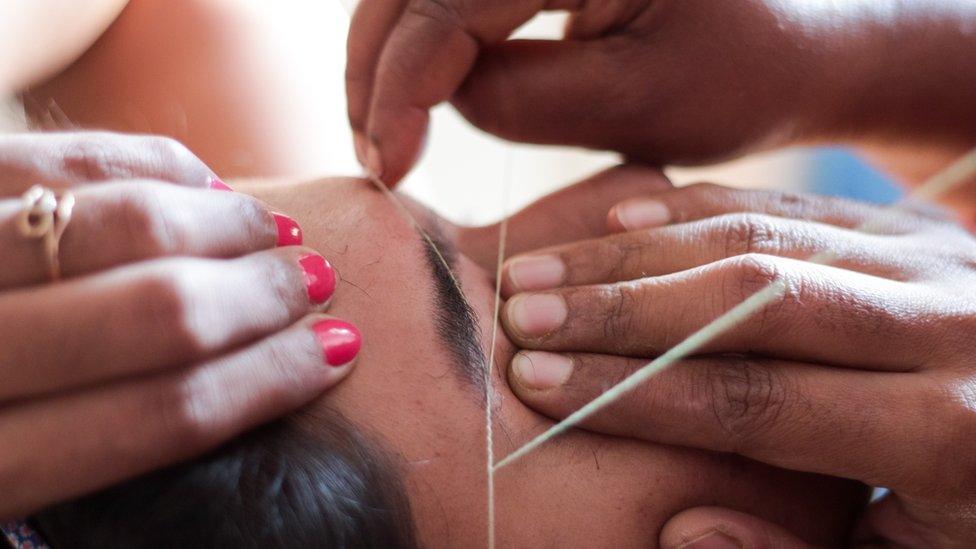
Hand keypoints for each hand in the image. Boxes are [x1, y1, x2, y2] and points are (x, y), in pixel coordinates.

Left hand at [0, 132, 359, 518]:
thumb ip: (82, 464)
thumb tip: (222, 403)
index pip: (169, 412)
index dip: (274, 379)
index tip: (340, 352)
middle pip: (164, 315)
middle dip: (267, 299)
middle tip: (320, 287)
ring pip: (126, 226)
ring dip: (229, 227)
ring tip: (278, 236)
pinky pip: (68, 154)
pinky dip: (157, 165)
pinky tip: (206, 184)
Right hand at [346, 0, 975, 185]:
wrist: (800, 43)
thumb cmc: (744, 75)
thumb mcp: (638, 103)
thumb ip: (522, 97)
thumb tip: (435, 95)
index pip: (449, 7)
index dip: (400, 89)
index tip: (388, 169)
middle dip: (378, 67)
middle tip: (375, 157)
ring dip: (390, 54)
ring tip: (387, 134)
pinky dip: (424, 42)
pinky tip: (417, 95)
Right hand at [499, 183, 975, 545]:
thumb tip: (685, 530)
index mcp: (951, 432)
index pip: (761, 401)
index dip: (639, 391)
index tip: (539, 384)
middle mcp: (945, 324)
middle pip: (752, 296)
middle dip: (621, 306)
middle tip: (518, 314)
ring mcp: (930, 259)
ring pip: (757, 234)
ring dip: (636, 251)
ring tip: (540, 268)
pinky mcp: (909, 228)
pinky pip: (787, 202)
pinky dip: (694, 206)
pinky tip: (618, 215)